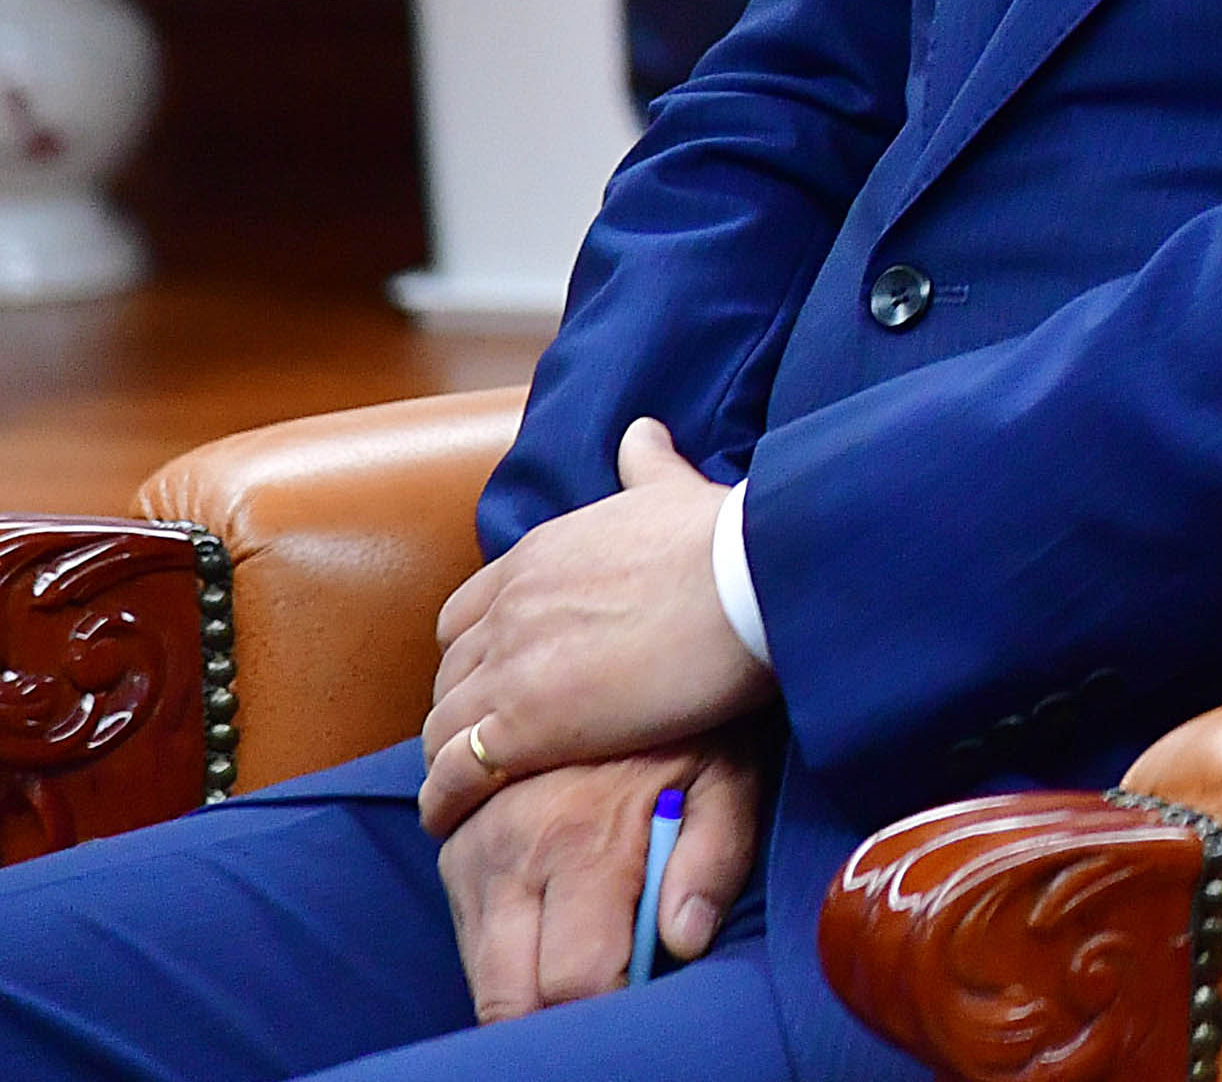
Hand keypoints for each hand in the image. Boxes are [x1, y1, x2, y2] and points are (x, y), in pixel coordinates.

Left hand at [423, 419, 771, 836]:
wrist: (752, 579)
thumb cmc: (728, 541)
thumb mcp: (676, 491)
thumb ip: (649, 467)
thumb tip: (641, 432)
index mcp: (538, 556)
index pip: (466, 614)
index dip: (476, 652)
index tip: (496, 680)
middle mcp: (509, 607)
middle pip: (449, 673)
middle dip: (459, 706)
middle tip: (483, 743)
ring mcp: (509, 666)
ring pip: (441, 725)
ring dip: (448, 755)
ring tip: (466, 790)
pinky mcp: (524, 725)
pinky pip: (455, 771)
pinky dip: (444, 797)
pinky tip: (452, 817)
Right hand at [439, 740, 761, 1020]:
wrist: (640, 643)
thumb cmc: (696, 719)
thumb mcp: (728, 778)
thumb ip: (713, 862)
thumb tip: (685, 940)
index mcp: (581, 841)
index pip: (573, 982)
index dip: (610, 1007)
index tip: (642, 992)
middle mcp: (509, 849)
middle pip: (506, 993)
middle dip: (556, 1011)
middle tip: (612, 984)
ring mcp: (471, 845)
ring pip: (479, 970)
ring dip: (528, 977)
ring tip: (592, 941)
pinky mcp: (454, 839)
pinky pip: (465, 929)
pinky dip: (507, 943)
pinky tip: (559, 915)